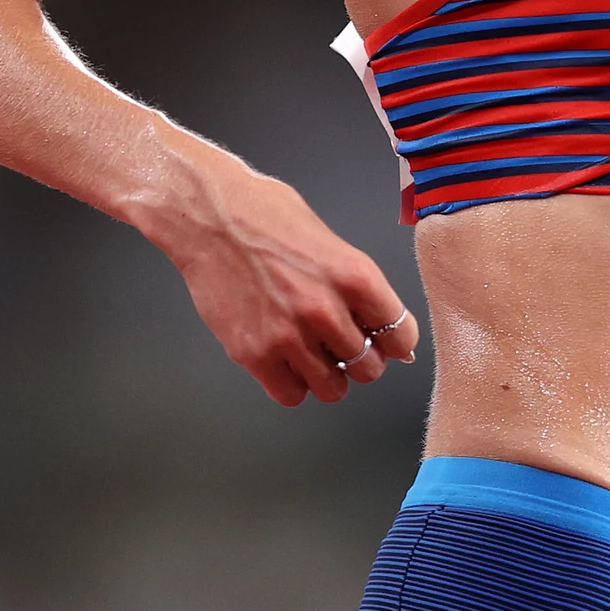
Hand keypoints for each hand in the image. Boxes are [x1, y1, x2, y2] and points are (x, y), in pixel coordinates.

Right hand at [162, 164, 421, 406]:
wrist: (210, 216)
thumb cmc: (267, 215)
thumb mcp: (331, 242)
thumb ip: (357, 284)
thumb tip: (379, 317)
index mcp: (356, 276)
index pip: (399, 335)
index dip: (394, 342)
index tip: (387, 343)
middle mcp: (326, 310)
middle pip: (368, 367)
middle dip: (361, 360)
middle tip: (345, 347)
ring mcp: (288, 336)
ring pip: (332, 389)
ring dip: (328, 377)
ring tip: (315, 357)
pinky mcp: (253, 353)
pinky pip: (290, 395)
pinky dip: (292, 384)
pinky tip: (287, 363)